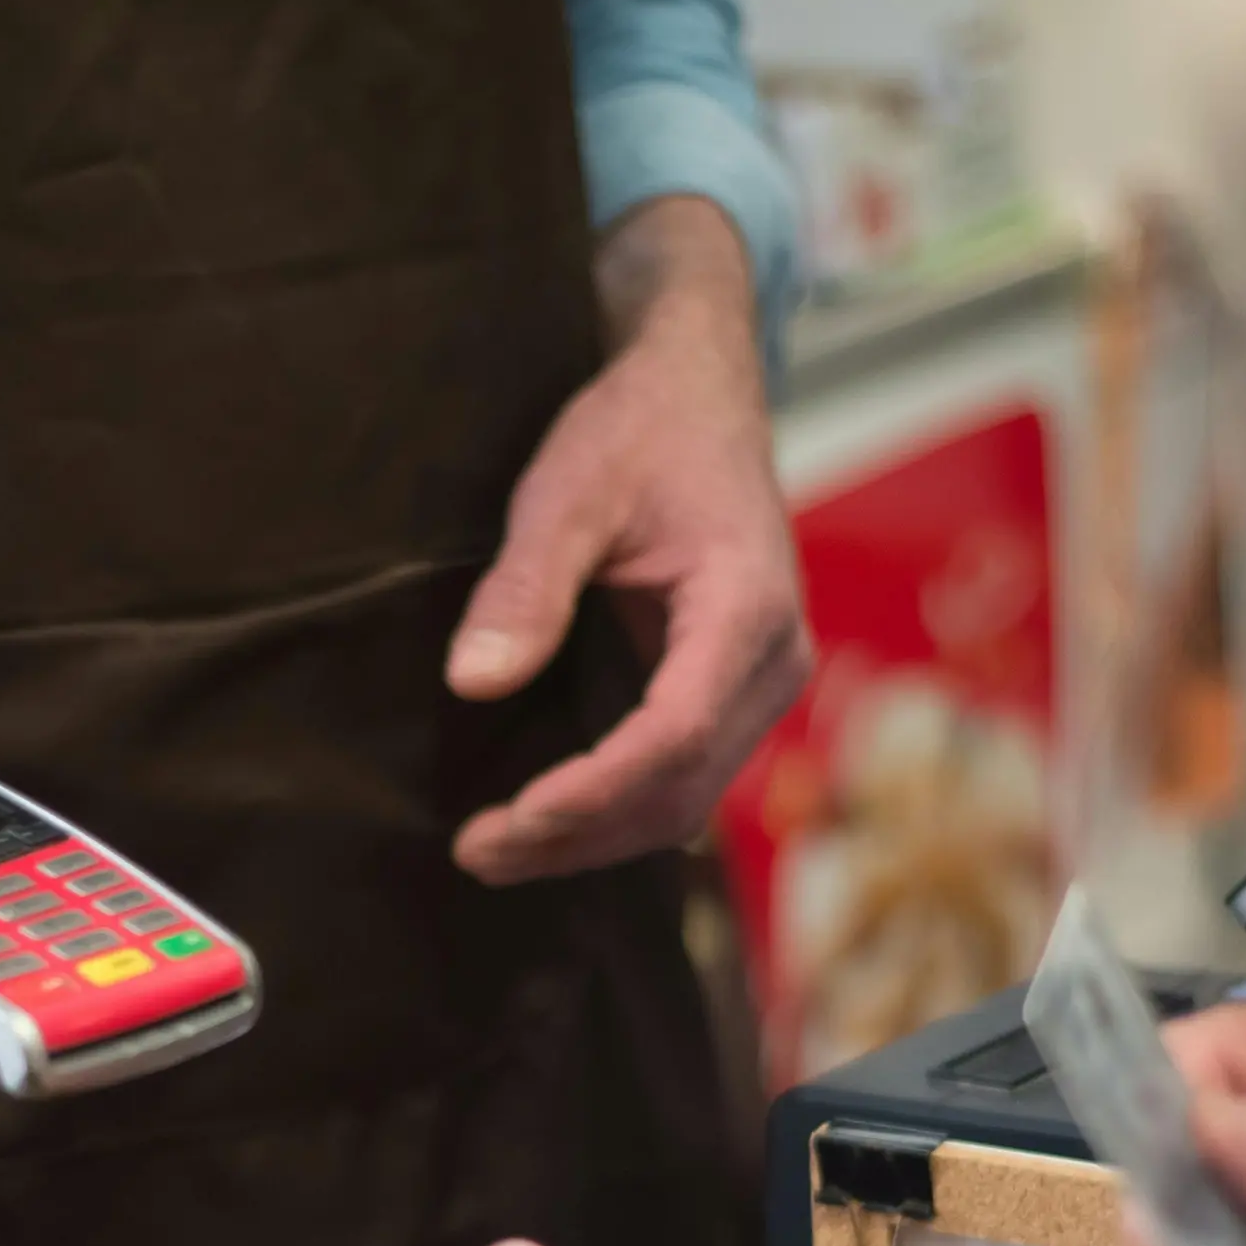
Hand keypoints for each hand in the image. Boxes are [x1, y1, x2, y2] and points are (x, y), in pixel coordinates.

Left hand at [446, 197, 810, 885]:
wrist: (699, 392)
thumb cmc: (638, 428)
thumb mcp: (566, 488)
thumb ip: (524, 586)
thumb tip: (473, 683)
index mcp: (746, 607)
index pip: (675, 734)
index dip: (595, 789)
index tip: (514, 817)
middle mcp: (773, 661)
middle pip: (680, 789)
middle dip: (578, 835)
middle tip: (476, 853)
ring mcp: (761, 686)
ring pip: (684, 802)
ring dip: (590, 839)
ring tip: (492, 852)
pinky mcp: (734, 696)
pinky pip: (680, 779)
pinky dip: (611, 811)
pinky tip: (540, 823)